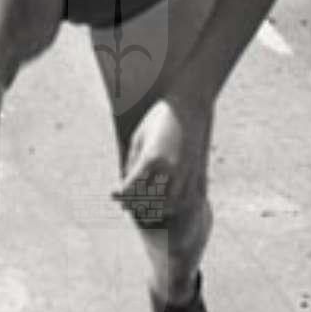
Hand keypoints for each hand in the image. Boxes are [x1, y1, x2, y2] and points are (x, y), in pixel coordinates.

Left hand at [113, 93, 211, 228]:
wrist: (188, 104)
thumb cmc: (159, 117)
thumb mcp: (138, 137)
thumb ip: (132, 163)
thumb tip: (125, 185)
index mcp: (151, 158)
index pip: (131, 190)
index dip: (121, 196)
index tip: (115, 194)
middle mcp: (169, 168)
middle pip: (148, 200)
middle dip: (135, 204)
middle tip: (127, 202)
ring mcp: (184, 171)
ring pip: (168, 205)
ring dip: (155, 208)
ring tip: (146, 204)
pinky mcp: (195, 170)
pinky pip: (185, 199)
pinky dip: (174, 205)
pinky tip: (166, 202)